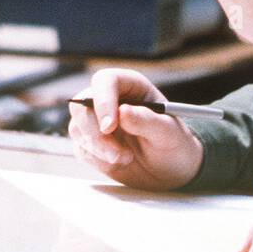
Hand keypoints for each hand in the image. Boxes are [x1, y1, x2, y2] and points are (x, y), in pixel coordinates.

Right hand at [68, 68, 204, 189]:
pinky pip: (81, 149)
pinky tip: (120, 162)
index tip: (110, 126)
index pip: (105, 81)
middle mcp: (109, 100)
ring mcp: (97, 122)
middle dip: (96, 133)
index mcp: (131, 87)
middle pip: (81, 106)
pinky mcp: (91, 143)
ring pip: (77, 129)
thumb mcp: (169, 133)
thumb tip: (123, 112)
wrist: (172, 170)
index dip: (103, 101)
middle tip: (116, 153)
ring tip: (127, 158)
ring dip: (99, 149)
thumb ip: (147, 121)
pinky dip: (98, 160)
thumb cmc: (175, 144)